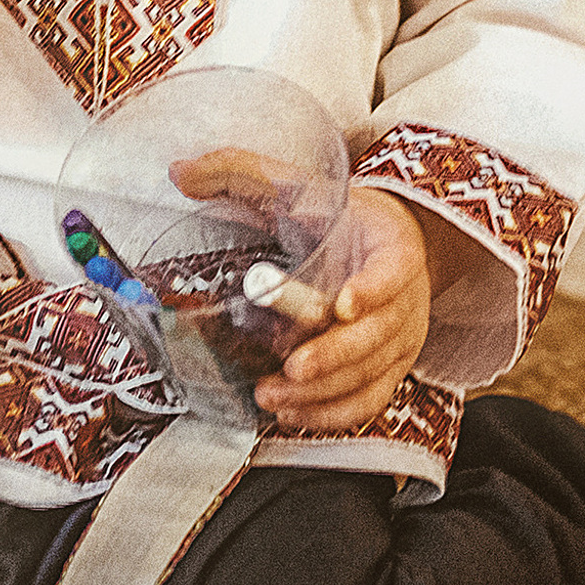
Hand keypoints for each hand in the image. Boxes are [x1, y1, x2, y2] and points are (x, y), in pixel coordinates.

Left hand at [250, 184, 439, 431]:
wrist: (390, 242)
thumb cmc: (338, 216)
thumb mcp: (296, 184)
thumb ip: (240, 171)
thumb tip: (180, 172)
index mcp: (392, 248)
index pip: (394, 268)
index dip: (374, 288)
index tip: (344, 302)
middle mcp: (404, 300)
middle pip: (378, 335)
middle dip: (334, 355)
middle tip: (293, 366)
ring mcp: (399, 340)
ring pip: (371, 375)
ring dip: (323, 392)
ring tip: (273, 395)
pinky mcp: (386, 369)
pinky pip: (368, 400)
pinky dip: (332, 413)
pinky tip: (293, 414)